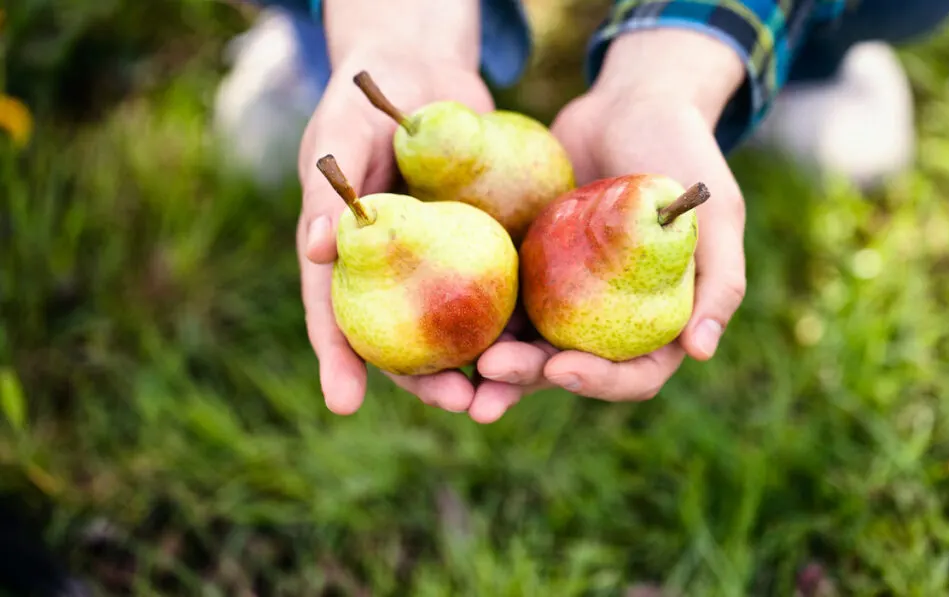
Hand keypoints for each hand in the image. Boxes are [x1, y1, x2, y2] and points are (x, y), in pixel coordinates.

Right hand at [297, 46, 496, 415]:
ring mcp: (441, 266)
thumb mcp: (345, 133)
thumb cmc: (369, 101)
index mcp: (348, 256)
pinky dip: (518, 320)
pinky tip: (543, 344)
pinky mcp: (487, 248)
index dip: (339, 360)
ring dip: (480, 365)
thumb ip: (332, 189)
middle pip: (403, 339)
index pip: (335, 314)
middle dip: (424, 379)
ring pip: (457, 328)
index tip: (344, 403)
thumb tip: (315, 252)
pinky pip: (502, 290)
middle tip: (455, 401)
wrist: (425, 73)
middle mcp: (394, 272)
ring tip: (503, 393)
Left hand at [475, 29, 748, 403]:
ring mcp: (563, 295)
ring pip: (525, 343)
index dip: (600, 382)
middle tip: (489, 375)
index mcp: (656, 320)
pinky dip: (474, 314)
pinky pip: (499, 298)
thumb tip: (700, 352)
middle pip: (567, 367)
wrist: (629, 102)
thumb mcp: (716, 214)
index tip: (563, 368)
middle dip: (528, 378)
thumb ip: (719, 281)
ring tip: (453, 378)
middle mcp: (607, 318)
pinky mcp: (527, 266)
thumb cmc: (683, 152)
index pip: (633, 373)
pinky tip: (442, 322)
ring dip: (493, 365)